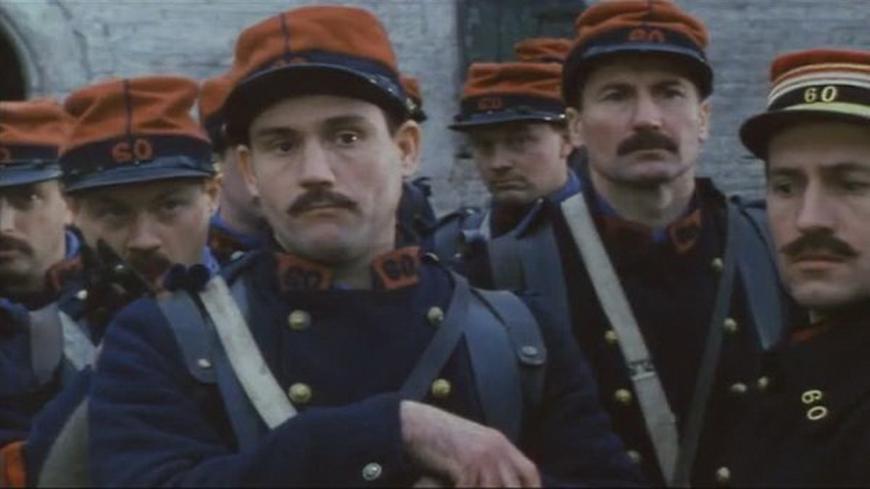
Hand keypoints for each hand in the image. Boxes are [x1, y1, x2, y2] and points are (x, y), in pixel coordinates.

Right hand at [400, 400, 540, 487]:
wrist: (415, 424)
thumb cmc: (439, 437)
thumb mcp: (472, 445)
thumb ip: (489, 461)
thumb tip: (498, 480)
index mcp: (500, 443)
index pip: (529, 471)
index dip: (531, 488)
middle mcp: (496, 450)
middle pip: (515, 486)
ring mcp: (483, 457)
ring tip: (468, 487)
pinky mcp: (466, 464)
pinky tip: (452, 487)